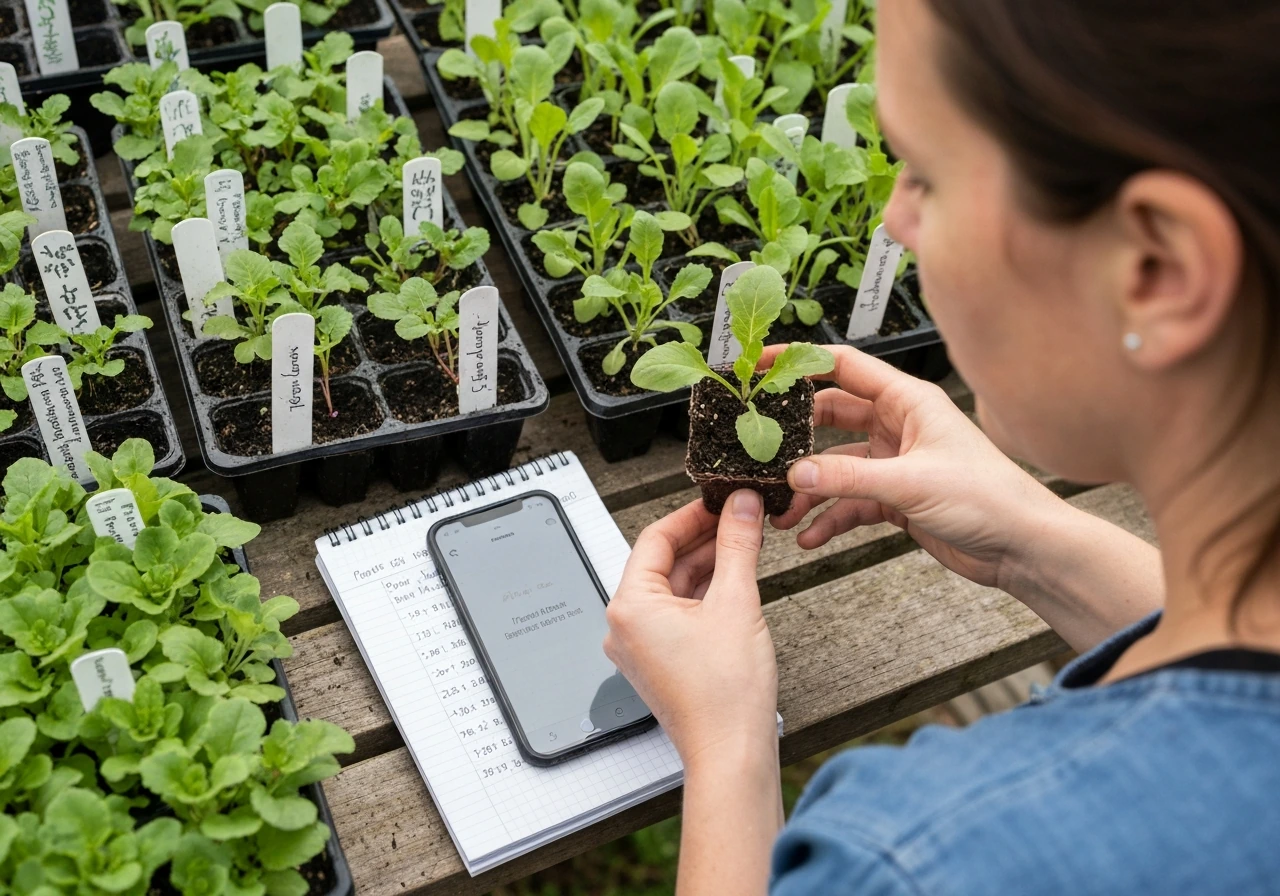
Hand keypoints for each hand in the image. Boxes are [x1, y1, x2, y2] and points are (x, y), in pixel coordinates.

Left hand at [604, 490, 777, 765]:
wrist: (731, 753)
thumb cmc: (725, 693)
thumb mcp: (735, 602)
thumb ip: (737, 545)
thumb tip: (741, 505)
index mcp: (629, 606)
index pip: (655, 538)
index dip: (693, 514)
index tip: (721, 500)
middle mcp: (625, 626)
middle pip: (663, 562)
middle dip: (704, 538)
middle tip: (740, 517)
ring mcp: (641, 646)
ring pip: (673, 588)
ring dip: (707, 565)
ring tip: (744, 543)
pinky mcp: (660, 661)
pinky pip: (678, 613)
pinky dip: (704, 594)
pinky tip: (735, 579)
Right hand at [767, 344, 1067, 591]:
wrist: (1023, 547)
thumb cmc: (990, 498)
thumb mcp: (911, 482)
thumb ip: (848, 477)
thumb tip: (795, 473)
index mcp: (908, 401)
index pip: (843, 366)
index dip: (800, 362)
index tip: (761, 365)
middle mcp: (899, 425)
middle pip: (831, 416)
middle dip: (796, 433)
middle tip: (759, 443)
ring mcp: (895, 462)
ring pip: (835, 465)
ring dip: (808, 487)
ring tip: (781, 509)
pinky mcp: (895, 498)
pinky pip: (849, 501)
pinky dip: (828, 518)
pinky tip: (810, 536)